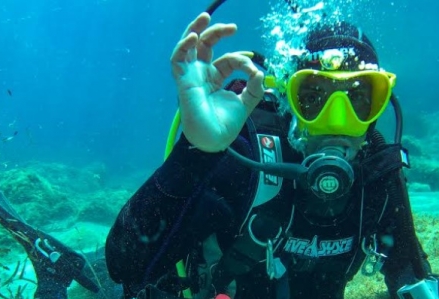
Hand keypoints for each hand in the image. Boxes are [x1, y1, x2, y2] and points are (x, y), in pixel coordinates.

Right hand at [170, 12, 263, 152]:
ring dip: (195, 29)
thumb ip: (255, 88)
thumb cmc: (225, 125)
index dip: (241, 60)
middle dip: (217, 32)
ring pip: (188, 46)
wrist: (213, 140)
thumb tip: (261, 72)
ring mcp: (191, 76)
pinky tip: (193, 36)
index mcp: (216, 78)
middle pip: (205, 45)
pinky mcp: (183, 81)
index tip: (252, 69)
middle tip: (233, 28)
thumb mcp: (246, 103)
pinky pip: (178, 59)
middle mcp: (202, 74)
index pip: (228, 59)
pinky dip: (183, 45)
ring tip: (206, 17)